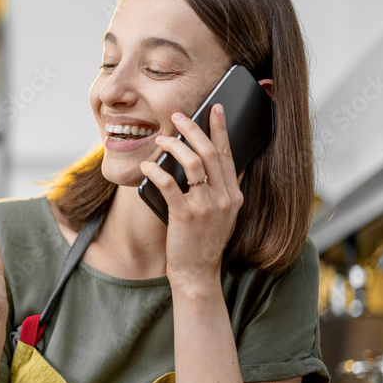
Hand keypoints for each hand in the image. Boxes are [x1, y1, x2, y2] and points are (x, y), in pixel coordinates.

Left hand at [140, 104, 243, 290]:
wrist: (197, 274)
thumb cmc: (204, 243)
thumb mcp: (225, 216)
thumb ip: (225, 191)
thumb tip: (225, 164)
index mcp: (234, 195)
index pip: (228, 154)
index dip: (221, 129)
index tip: (214, 109)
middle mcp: (224, 198)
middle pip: (210, 153)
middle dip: (193, 129)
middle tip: (178, 115)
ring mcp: (206, 207)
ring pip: (193, 163)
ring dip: (175, 146)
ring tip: (161, 138)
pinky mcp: (185, 216)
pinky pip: (170, 184)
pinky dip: (157, 171)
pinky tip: (148, 165)